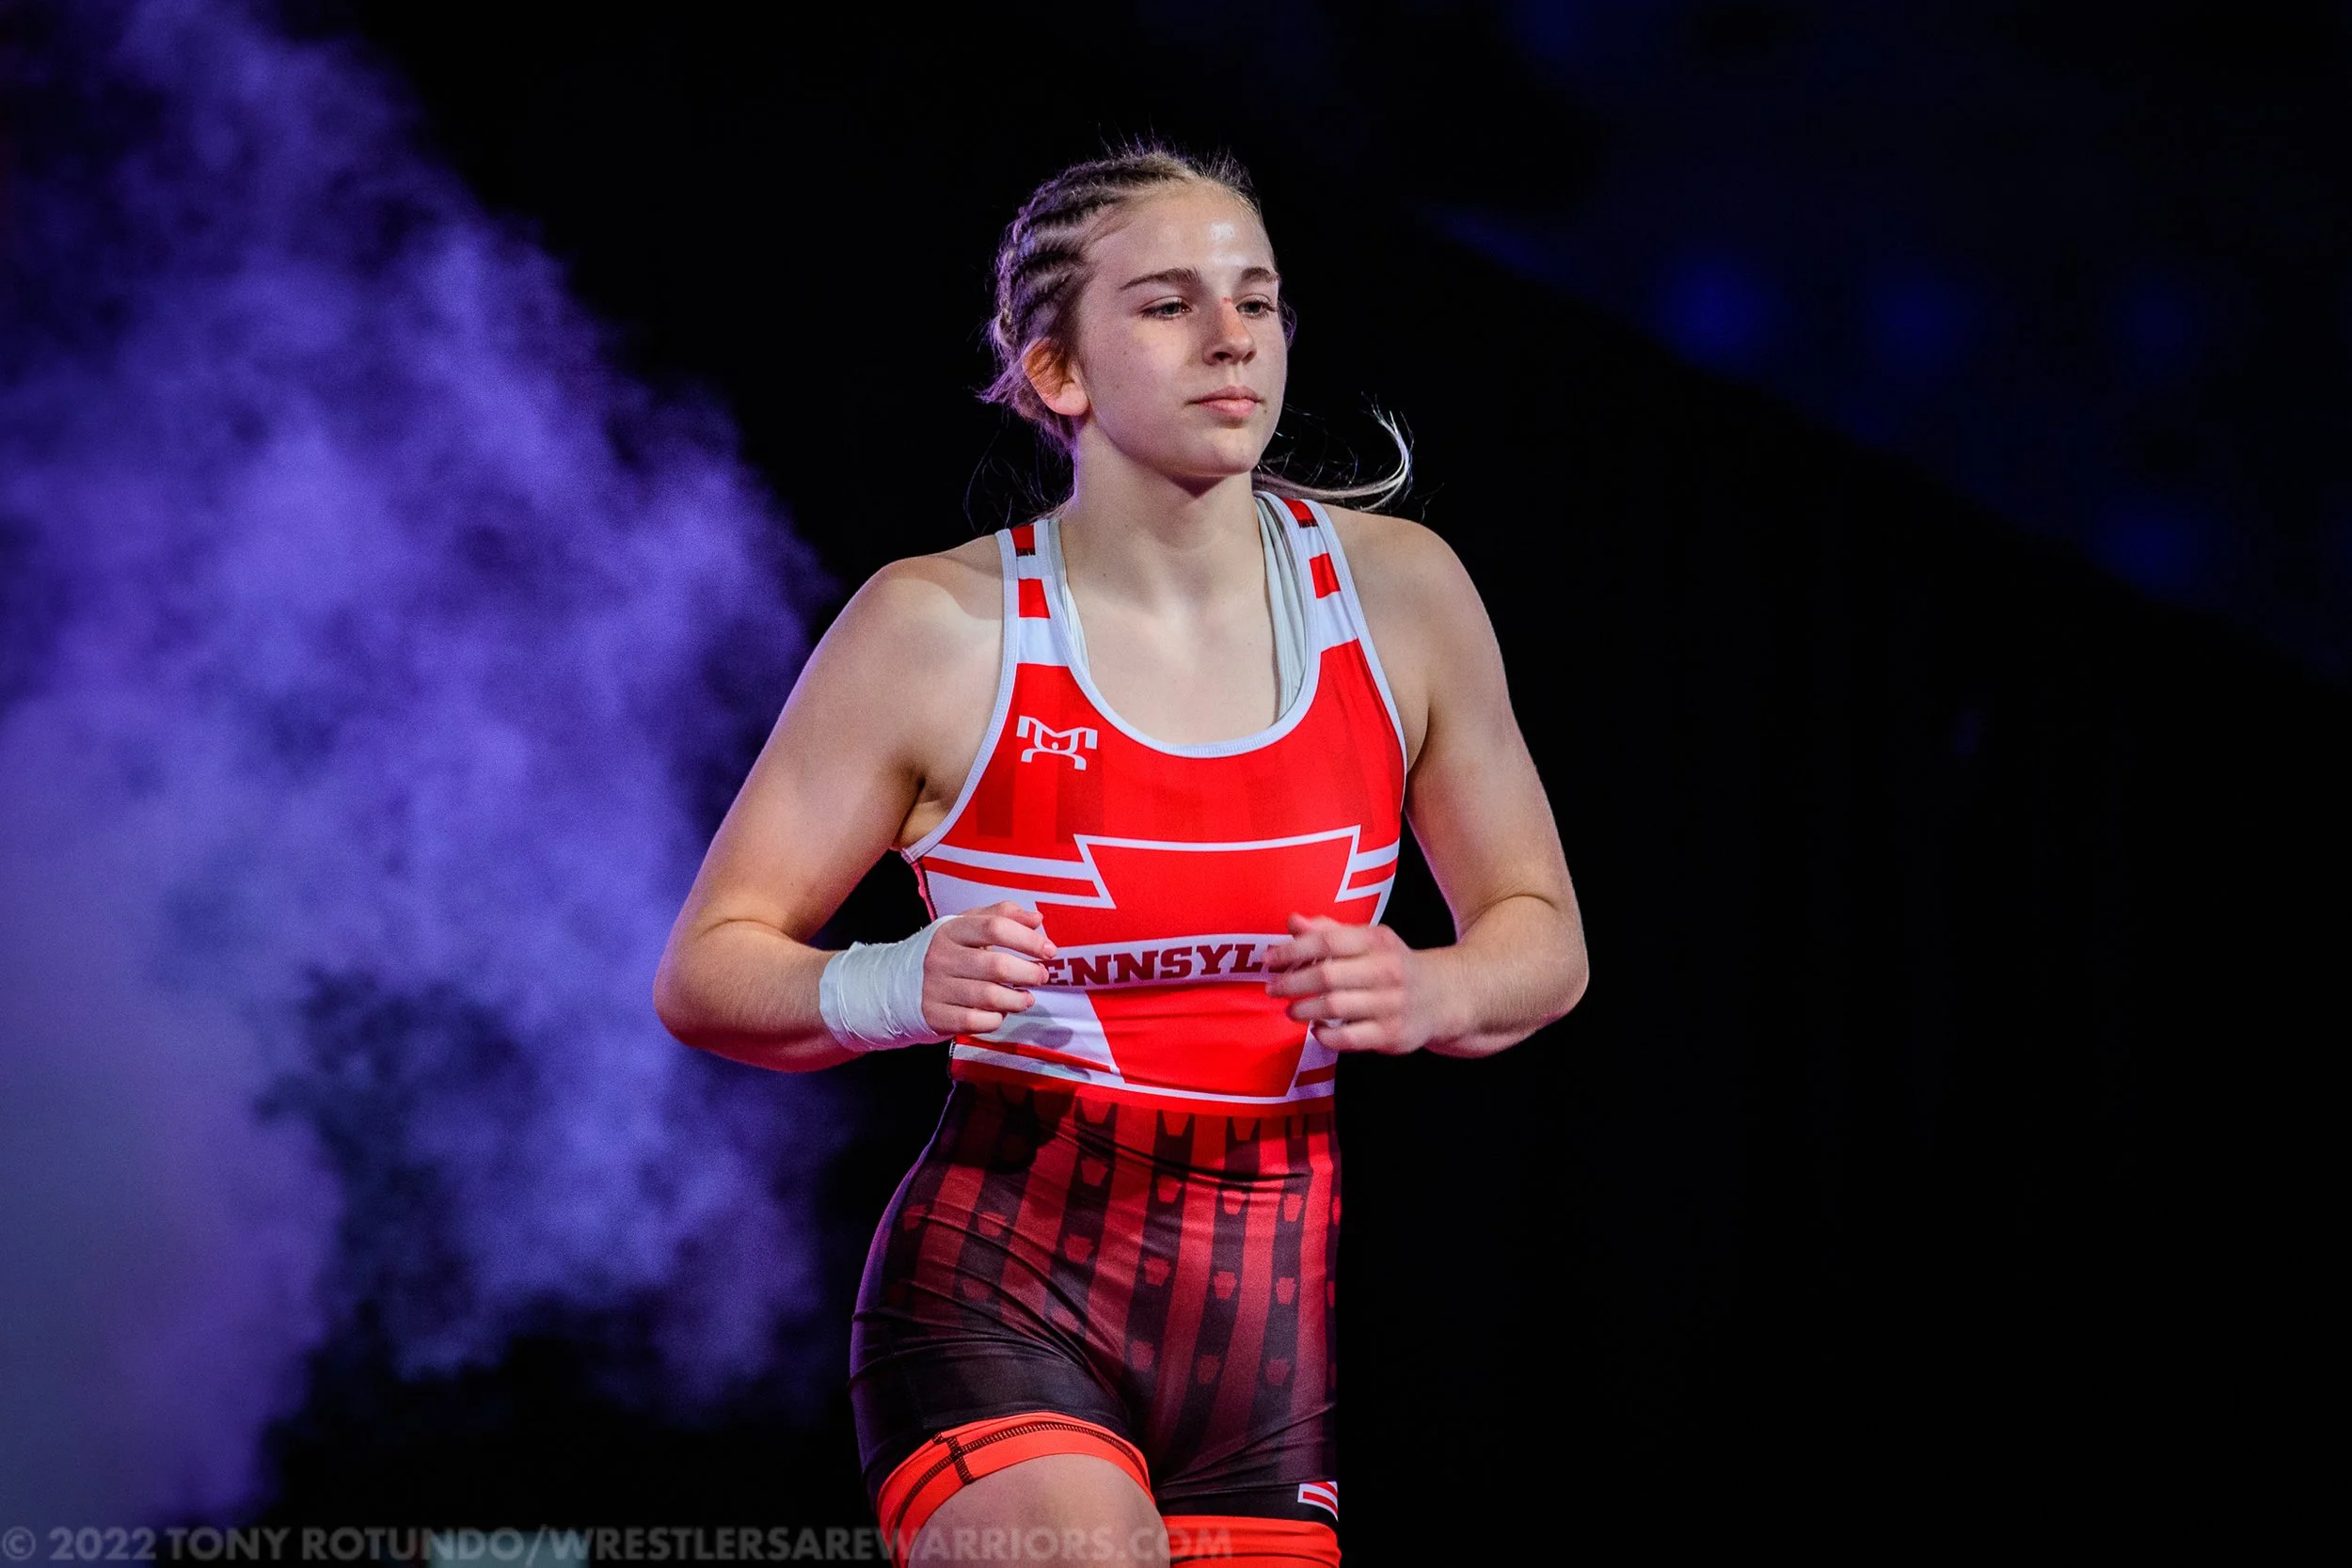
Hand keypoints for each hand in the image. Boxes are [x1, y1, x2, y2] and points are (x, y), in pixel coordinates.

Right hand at [922, 902, 1054, 1036]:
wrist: (894, 984)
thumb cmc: (943, 953)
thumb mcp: (965, 926)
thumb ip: (1001, 916)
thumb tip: (1036, 919)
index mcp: (951, 930)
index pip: (995, 928)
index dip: (1028, 939)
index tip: (1048, 950)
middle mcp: (941, 957)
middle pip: (996, 965)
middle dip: (1028, 972)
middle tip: (1041, 976)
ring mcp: (935, 988)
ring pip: (989, 997)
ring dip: (1017, 1000)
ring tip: (1027, 998)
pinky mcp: (935, 1016)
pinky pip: (975, 1021)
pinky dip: (995, 1019)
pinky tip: (1000, 1013)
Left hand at [1263, 914, 1440, 1054]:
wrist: (1443, 997)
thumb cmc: (1393, 965)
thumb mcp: (1368, 941)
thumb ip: (1329, 931)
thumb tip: (1293, 922)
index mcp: (1377, 941)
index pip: (1327, 940)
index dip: (1292, 950)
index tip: (1269, 959)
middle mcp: (1386, 970)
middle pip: (1327, 975)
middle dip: (1292, 983)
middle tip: (1273, 988)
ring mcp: (1390, 1004)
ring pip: (1334, 1007)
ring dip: (1303, 1009)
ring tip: (1290, 1010)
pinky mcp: (1392, 1034)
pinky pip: (1348, 1038)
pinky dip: (1325, 1035)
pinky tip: (1316, 1030)